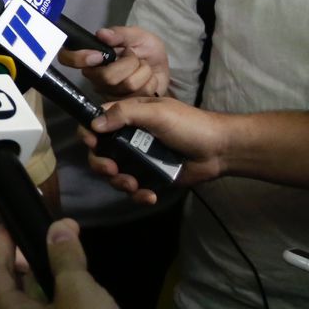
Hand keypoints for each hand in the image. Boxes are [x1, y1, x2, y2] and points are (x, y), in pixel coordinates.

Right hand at [59, 24, 168, 98]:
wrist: (162, 68)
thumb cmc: (145, 49)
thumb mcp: (136, 35)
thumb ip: (120, 34)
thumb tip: (101, 34)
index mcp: (92, 58)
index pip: (68, 58)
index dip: (80, 58)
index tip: (98, 55)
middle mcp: (96, 78)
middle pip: (106, 76)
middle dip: (129, 63)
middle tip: (135, 57)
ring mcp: (109, 94)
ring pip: (127, 85)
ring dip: (143, 71)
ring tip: (143, 67)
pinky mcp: (125, 106)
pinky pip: (140, 93)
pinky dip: (150, 81)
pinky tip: (148, 79)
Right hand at [82, 96, 228, 199]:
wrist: (219, 150)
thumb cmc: (189, 125)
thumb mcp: (157, 113)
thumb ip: (126, 114)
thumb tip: (94, 124)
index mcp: (129, 117)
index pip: (97, 122)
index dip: (88, 133)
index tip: (92, 143)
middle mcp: (130, 137)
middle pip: (99, 152)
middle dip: (101, 164)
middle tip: (112, 170)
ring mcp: (139, 158)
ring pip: (114, 174)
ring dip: (119, 182)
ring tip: (134, 184)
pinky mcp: (150, 177)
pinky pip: (134, 189)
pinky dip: (138, 194)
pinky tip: (149, 196)